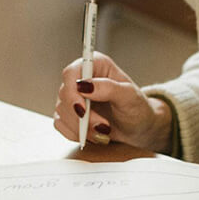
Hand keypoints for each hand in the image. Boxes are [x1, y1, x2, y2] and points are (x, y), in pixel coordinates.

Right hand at [52, 52, 173, 152]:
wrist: (138, 127)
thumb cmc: (137, 108)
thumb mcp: (129, 96)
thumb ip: (108, 88)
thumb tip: (85, 85)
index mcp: (96, 65)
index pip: (71, 73)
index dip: (73, 92)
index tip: (83, 110)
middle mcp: (81, 78)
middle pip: (65, 95)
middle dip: (82, 116)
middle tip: (102, 126)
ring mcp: (73, 96)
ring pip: (61, 112)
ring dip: (81, 128)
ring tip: (103, 131)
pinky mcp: (69, 113)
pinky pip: (61, 124)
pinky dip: (76, 134)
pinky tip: (93, 134)